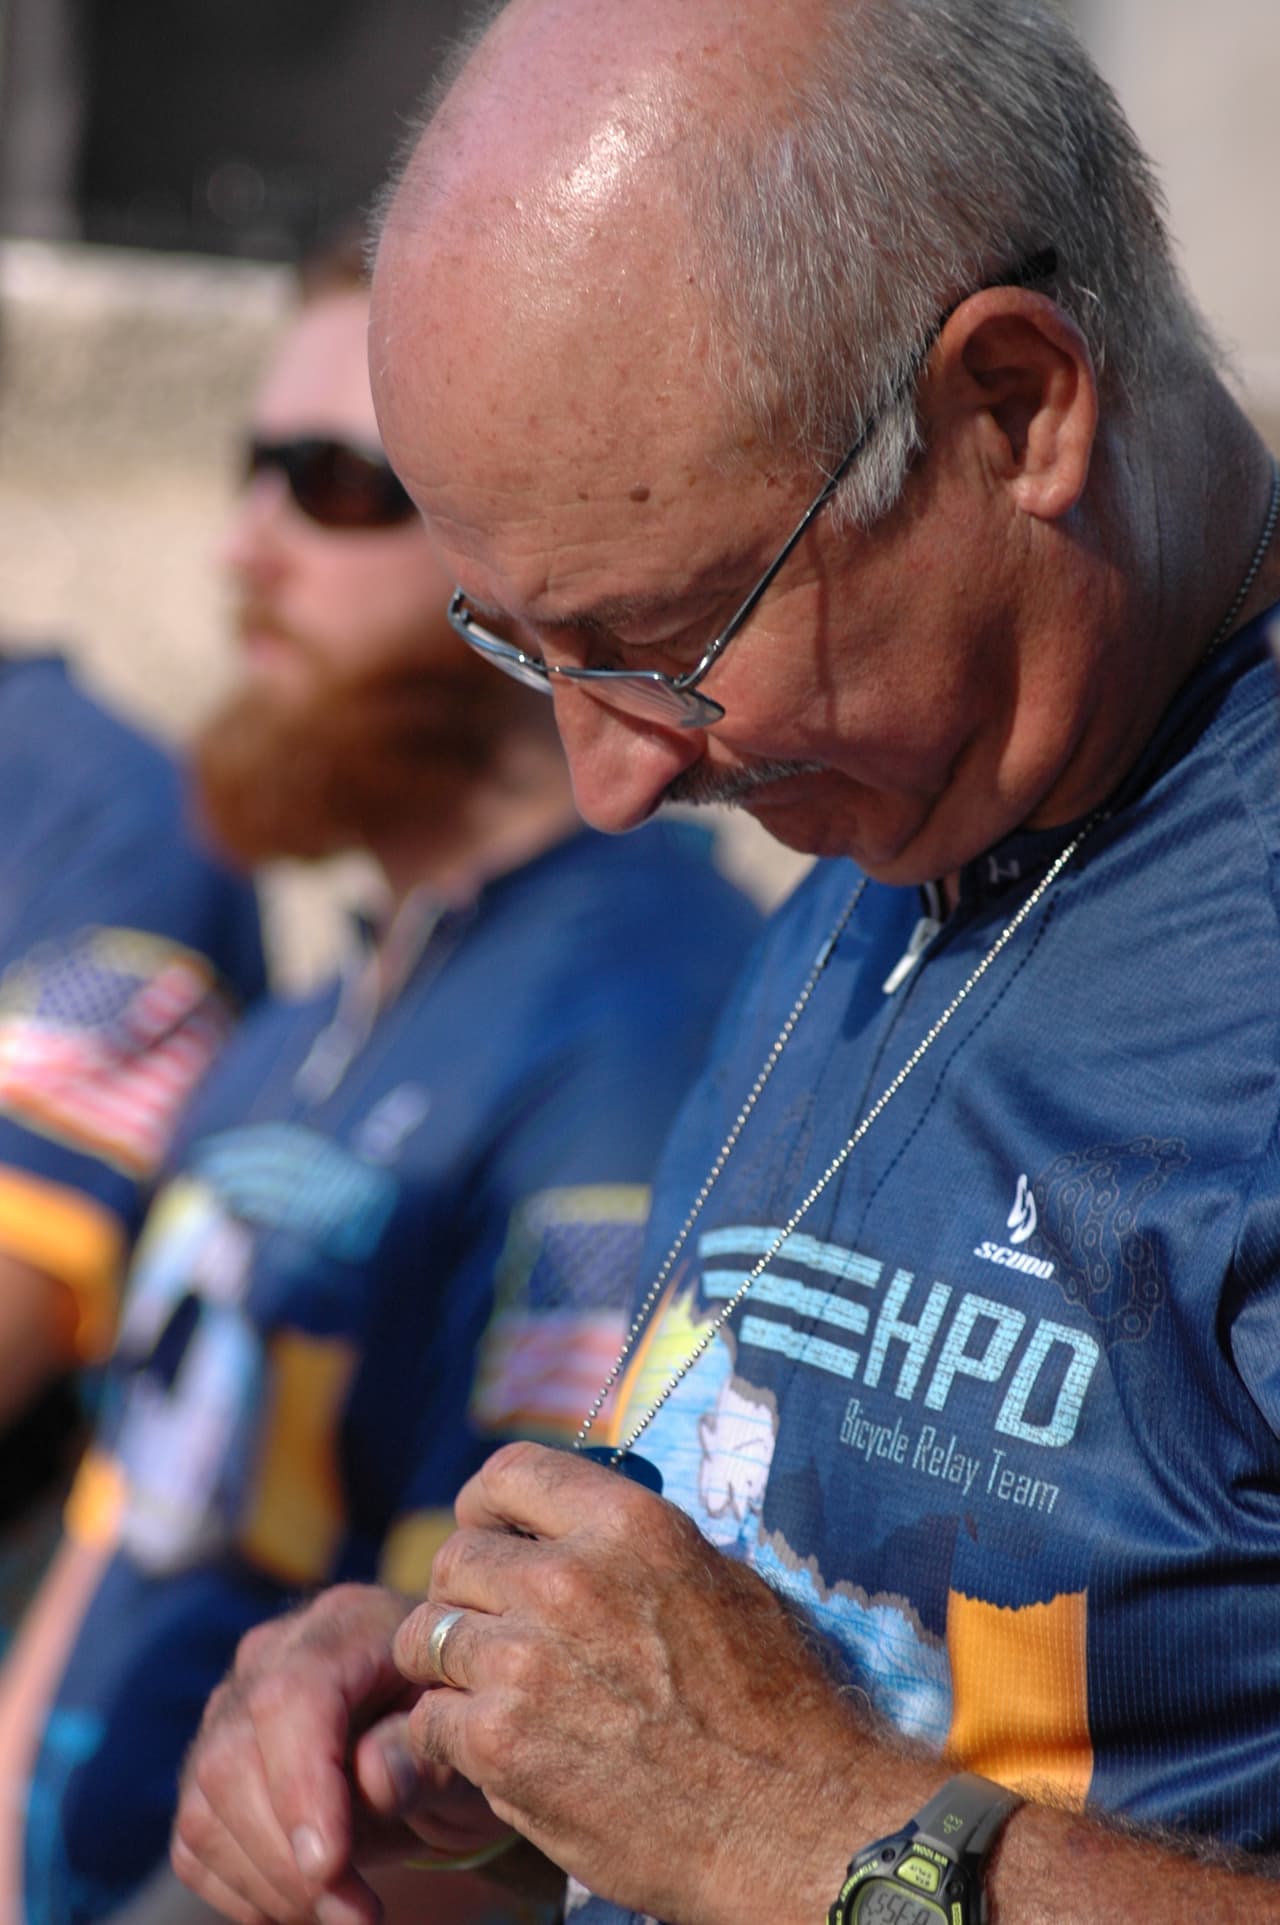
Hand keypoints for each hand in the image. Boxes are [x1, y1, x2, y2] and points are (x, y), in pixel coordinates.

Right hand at [171, 1584, 506, 1924]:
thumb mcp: (463, 1735)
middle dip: (288, 1857)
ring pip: (205, 1805)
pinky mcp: (210, 1764)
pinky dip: (243, 1888)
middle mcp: (271, 1655)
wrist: (437, 1736)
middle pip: (234, 1758)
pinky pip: (195, 1838)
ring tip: (343, 1910)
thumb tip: (373, 1779)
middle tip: (357, 1913)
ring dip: (269, 1883)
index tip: (331, 1867)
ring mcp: (230, 1707)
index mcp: (344, 1625)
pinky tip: (304, 1903)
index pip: (291, 1698)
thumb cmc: (456, 1727)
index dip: (301, 1788)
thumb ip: (421, 1752)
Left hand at [393, 1442, 866, 1924]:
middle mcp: (567, 1580)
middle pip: (455, 1558)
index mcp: (626, 1525)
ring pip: (428, 1637)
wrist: (792, 1822)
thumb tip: (571, 1535)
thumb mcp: (718, 1582)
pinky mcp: (500, 1745)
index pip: (508, 1473)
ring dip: (451, 1667)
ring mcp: (525, 1662)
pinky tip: (493, 1752)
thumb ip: (630, 1551)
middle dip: (464, 1595)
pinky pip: (429, 1720)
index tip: (491, 1536)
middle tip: (490, 1634)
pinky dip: (449, 1738)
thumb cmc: (774, 1705)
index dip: (486, 1507)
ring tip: (489, 1696)